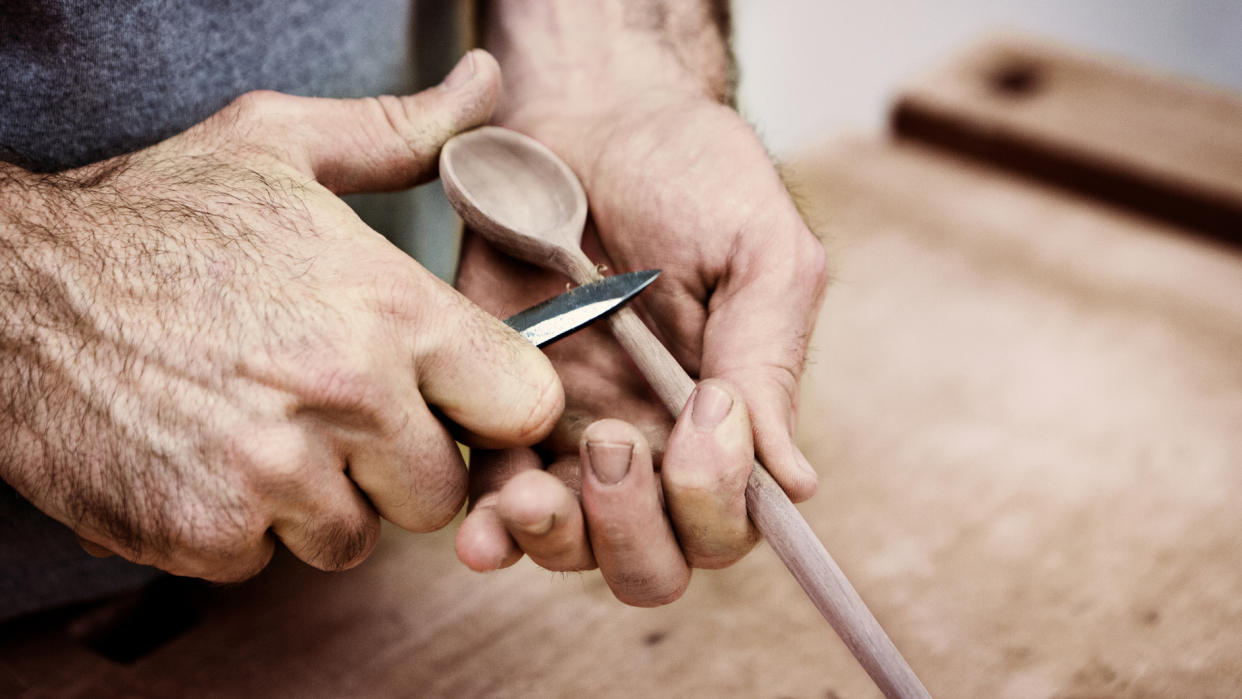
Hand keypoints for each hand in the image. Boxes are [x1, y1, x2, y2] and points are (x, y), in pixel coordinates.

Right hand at [0, 51, 563, 580]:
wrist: (9, 291)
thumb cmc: (155, 217)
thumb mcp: (280, 145)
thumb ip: (402, 133)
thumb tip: (487, 83)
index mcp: (388, 309)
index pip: (524, 407)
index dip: (493, 407)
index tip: (454, 399)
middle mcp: (346, 398)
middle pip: (441, 492)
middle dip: (396, 464)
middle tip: (334, 414)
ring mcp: (274, 475)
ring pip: (353, 537)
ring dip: (316, 500)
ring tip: (258, 429)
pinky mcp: (205, 534)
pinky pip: (265, 562)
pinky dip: (238, 528)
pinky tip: (202, 458)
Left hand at [454, 93, 827, 604]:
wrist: (589, 113)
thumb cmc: (689, 172)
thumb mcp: (757, 250)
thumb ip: (770, 360)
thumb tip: (795, 484)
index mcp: (722, 417)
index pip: (731, 523)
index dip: (717, 504)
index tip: (705, 415)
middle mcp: (651, 443)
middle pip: (652, 562)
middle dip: (636, 533)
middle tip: (616, 444)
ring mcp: (569, 433)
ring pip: (571, 549)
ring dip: (561, 538)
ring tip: (539, 486)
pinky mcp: (496, 409)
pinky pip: (491, 499)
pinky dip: (489, 528)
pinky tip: (485, 521)